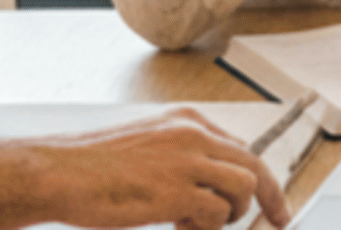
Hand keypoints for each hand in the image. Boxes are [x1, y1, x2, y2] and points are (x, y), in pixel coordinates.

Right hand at [27, 108, 289, 229]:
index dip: (255, 175)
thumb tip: (206, 187)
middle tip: (282, 218)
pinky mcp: (177, 190)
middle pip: (254, 163)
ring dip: (231, 214)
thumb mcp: (146, 148)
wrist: (58, 172)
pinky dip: (207, 228)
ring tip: (199, 225)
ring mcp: (187, 160)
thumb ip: (180, 158)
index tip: (268, 197)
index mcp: (186, 121)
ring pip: (243, 186)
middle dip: (273, 194)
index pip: (238, 147)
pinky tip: (181, 228)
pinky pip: (217, 213)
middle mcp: (193, 134)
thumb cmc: (93, 167)